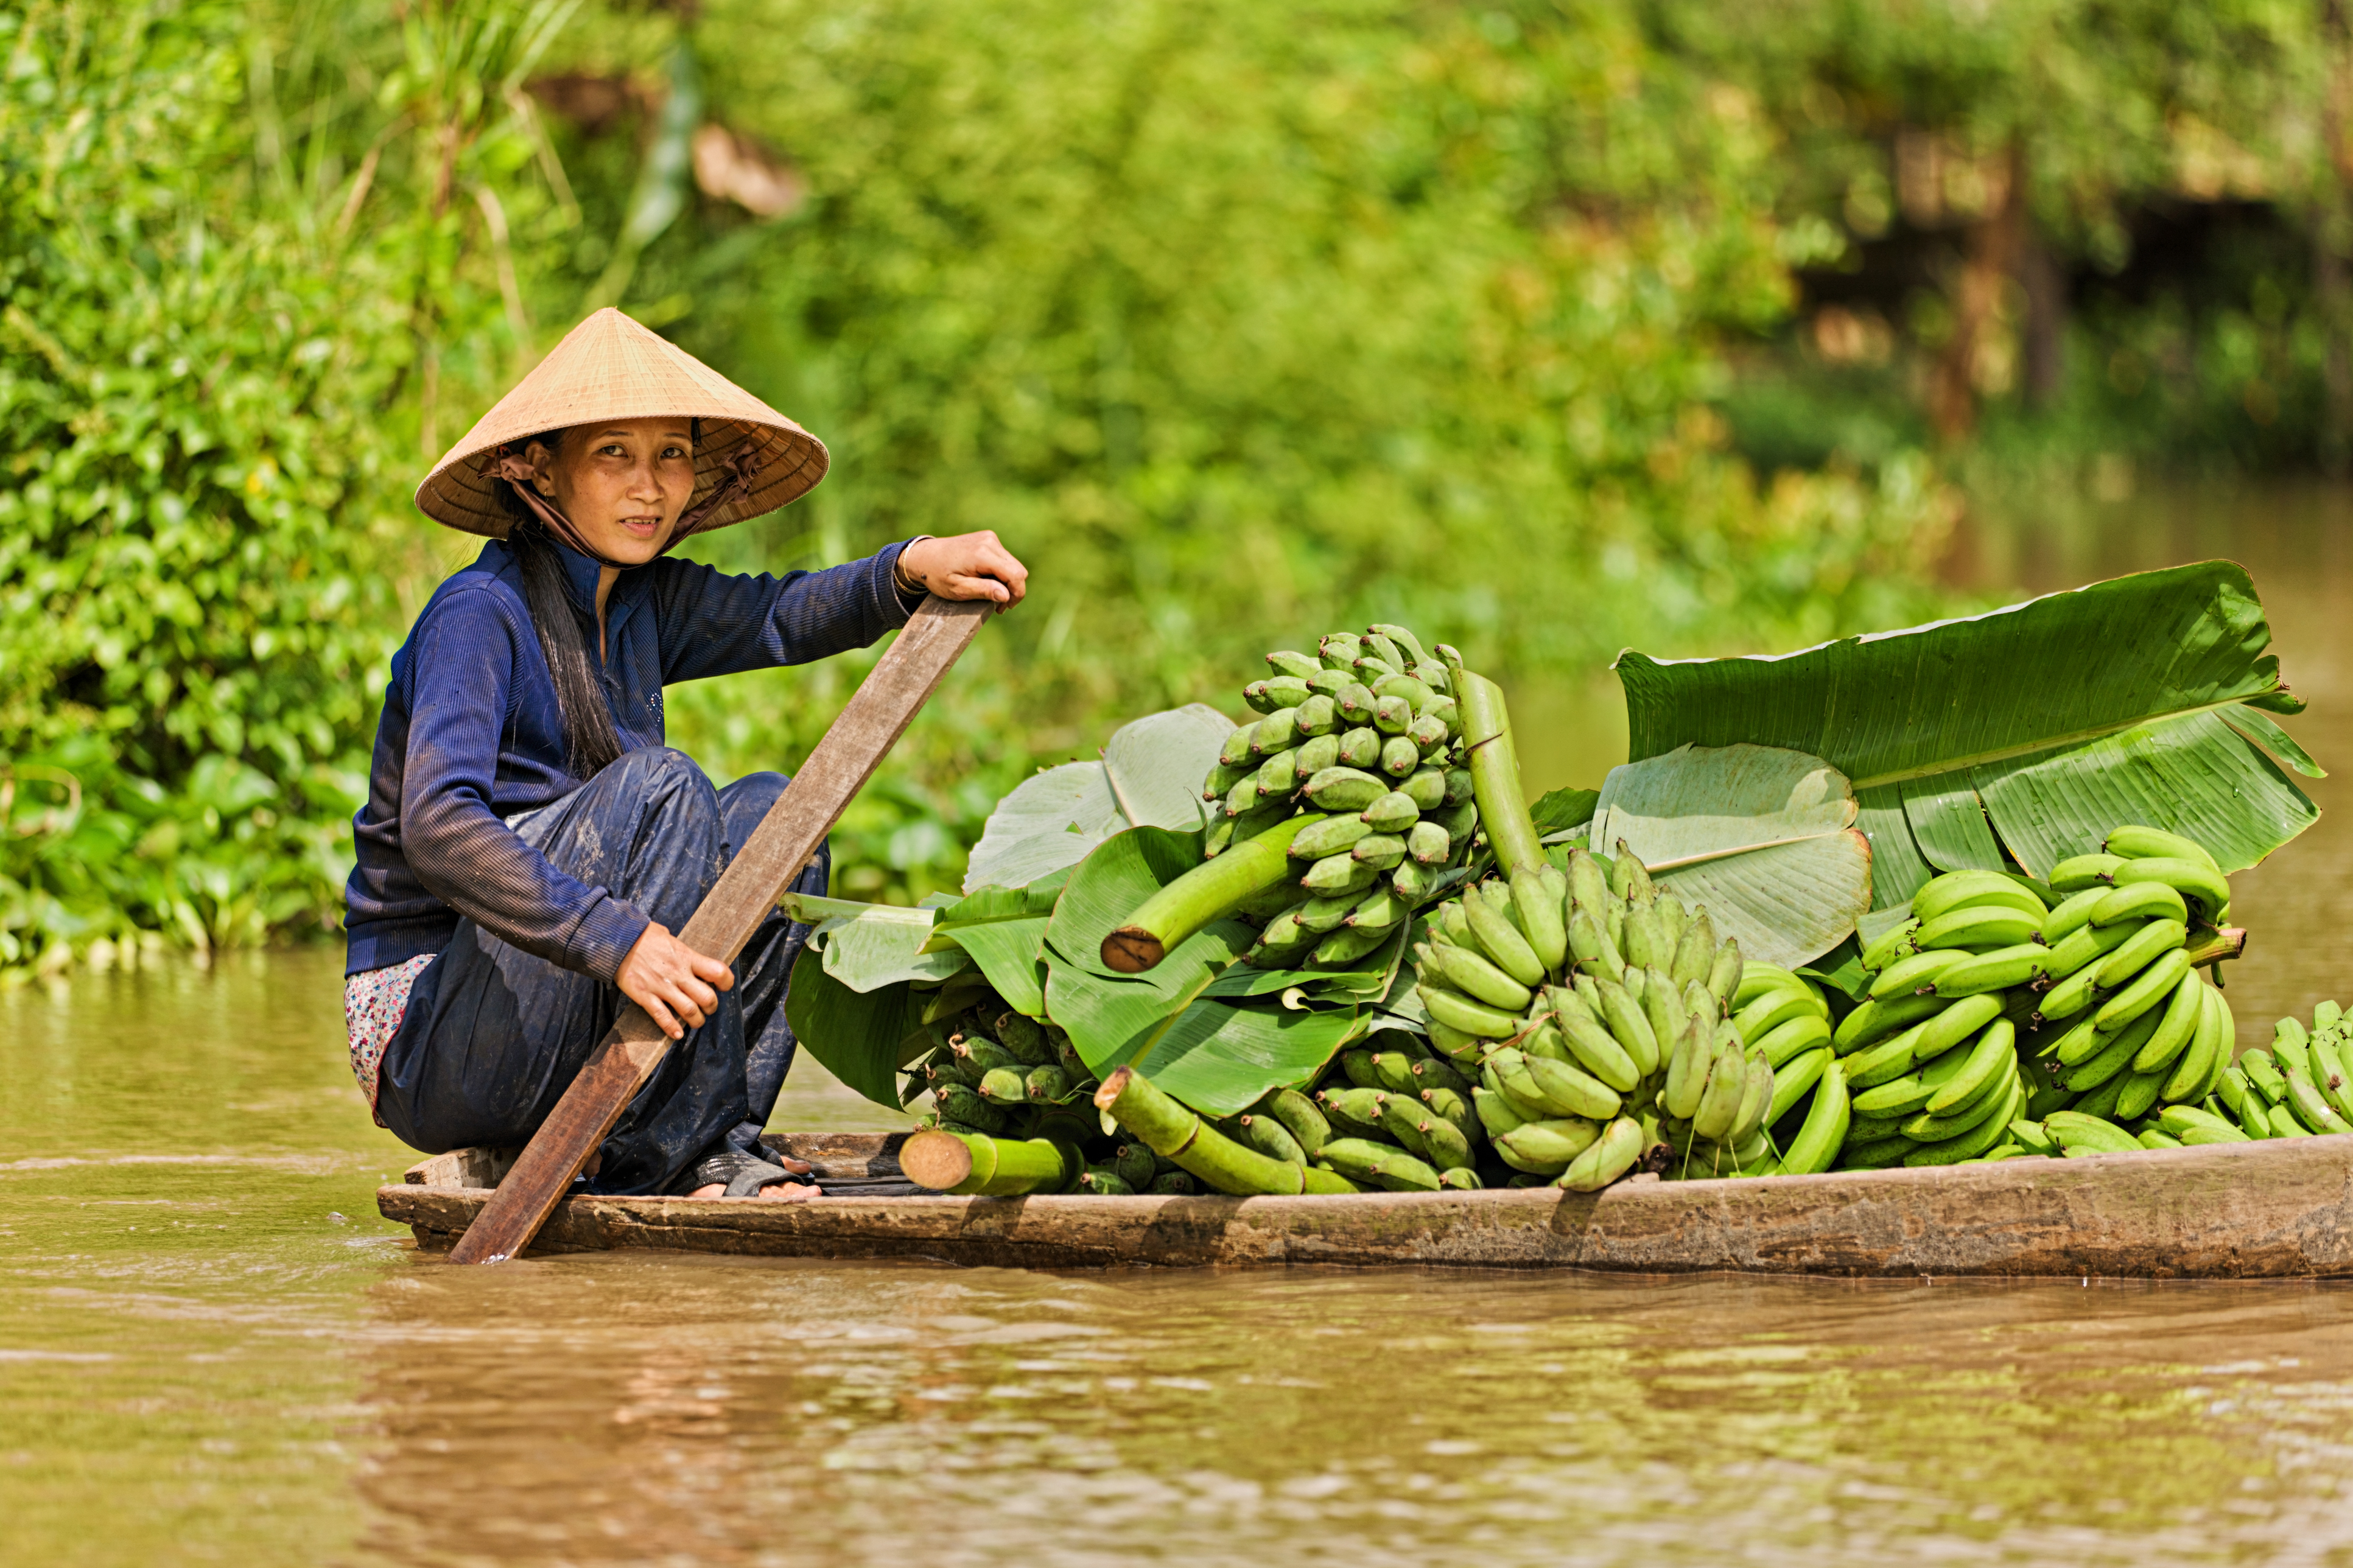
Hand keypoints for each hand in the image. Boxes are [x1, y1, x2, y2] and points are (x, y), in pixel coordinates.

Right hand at [617, 920, 733, 1039]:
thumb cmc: (643, 936)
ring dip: (696, 1021)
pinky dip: (671, 1028)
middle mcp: (678, 973)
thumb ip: (682, 949)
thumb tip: (687, 953)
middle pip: (707, 998)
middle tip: (708, 1008)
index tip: (723, 986)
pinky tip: (677, 1034)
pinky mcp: (645, 996)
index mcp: (687, 957)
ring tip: (695, 1021)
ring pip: (689, 1011)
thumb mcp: (669, 937)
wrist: (617, 940)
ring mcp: (662, 986)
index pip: (718, 972)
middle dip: (711, 1007)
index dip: (726, 982)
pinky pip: (662, 1016)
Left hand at [899, 531, 1027, 610]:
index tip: (1005, 607)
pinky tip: (987, 580)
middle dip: (1013, 590)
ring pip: (1013, 564)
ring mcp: (989, 538)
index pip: (1015, 575)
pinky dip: (1001, 572)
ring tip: (991, 594)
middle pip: (1018, 569)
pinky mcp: (988, 538)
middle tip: (998, 606)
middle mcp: (989, 542)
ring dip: (1007, 582)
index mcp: (982, 554)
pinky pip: (1005, 558)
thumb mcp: (958, 589)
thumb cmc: (937, 575)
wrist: (924, 556)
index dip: (1017, 594)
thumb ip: (983, 591)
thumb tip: (1006, 595)